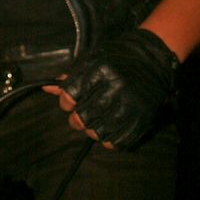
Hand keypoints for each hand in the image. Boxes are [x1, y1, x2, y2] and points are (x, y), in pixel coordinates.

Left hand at [43, 28, 179, 149]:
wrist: (153, 59)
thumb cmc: (118, 58)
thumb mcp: (93, 59)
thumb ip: (71, 76)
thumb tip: (46, 88)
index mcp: (102, 69)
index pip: (71, 95)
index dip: (65, 102)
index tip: (68, 102)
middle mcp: (117, 87)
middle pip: (83, 117)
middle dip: (76, 120)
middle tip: (78, 118)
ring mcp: (131, 105)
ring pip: (99, 132)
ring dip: (91, 131)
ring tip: (93, 123)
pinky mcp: (143, 119)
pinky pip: (119, 141)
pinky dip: (109, 140)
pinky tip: (108, 130)